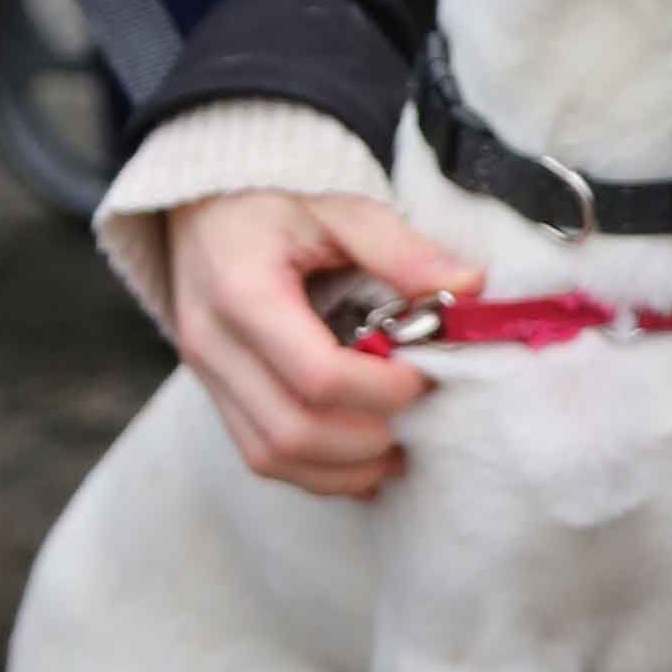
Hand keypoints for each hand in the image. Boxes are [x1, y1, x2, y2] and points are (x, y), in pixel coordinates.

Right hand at [166, 183, 478, 493]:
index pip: (319, 375)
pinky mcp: (215, 395)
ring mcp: (207, 376)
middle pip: (294, 431)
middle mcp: (214, 344)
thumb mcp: (338, 205)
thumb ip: (400, 249)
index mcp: (243, 291)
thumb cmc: (271, 200)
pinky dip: (317, 471)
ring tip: (396, 449)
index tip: (424, 372)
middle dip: (368, 439)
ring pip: (272, 457)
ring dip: (344, 468)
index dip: (383, 390)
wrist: (201, 205)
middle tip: (415, 413)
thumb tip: (469, 286)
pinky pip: (261, 456)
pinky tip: (363, 459)